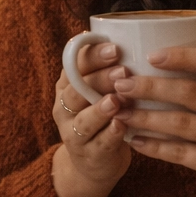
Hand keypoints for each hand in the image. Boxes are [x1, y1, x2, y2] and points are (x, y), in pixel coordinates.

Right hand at [52, 41, 132, 196]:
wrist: (94, 163)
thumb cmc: (104, 117)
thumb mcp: (100, 90)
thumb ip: (109, 68)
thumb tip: (131, 33)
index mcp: (67, 85)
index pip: (73, 65)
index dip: (91, 55)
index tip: (114, 48)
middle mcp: (64, 107)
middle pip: (76, 90)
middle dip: (98, 79)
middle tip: (122, 70)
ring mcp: (73, 133)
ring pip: (82, 119)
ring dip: (100, 108)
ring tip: (116, 99)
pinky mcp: (88, 155)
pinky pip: (98, 143)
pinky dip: (110, 134)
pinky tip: (122, 125)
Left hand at [110, 35, 195, 196]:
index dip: (182, 56)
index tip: (151, 56)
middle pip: (191, 92)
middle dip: (151, 87)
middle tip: (122, 85)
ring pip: (181, 123)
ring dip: (145, 117)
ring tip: (120, 111)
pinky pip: (181, 153)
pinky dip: (155, 146)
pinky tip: (134, 140)